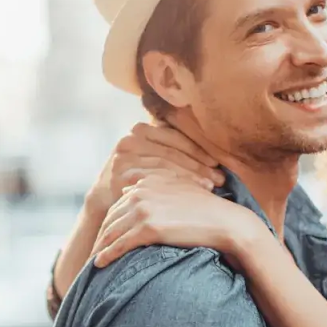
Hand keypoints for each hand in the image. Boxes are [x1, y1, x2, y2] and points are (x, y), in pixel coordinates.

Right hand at [88, 121, 224, 215]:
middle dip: (198, 165)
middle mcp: (129, 140)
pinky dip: (175, 188)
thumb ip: (171, 146)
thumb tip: (213, 147)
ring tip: (210, 187)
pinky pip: (154, 181)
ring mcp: (122, 158)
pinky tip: (191, 195)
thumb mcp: (151, 155)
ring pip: (165, 166)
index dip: (197, 149)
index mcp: (140, 129)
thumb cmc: (139, 176)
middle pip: (171, 152)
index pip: (174, 136)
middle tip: (220, 178)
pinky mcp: (120, 177)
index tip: (217, 162)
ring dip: (191, 177)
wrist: (105, 197)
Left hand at [92, 175, 270, 268]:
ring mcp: (143, 209)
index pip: (119, 204)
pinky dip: (106, 255)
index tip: (104, 236)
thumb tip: (126, 190)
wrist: (225, 222)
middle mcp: (142, 192)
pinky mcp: (148, 228)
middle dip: (101, 235)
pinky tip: (99, 263)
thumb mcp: (180, 188)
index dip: (110, 222)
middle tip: (93, 250)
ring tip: (92, 261)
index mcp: (148, 182)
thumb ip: (154, 186)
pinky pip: (119, 244)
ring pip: (111, 231)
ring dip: (99, 247)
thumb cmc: (207, 209)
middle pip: (111, 218)